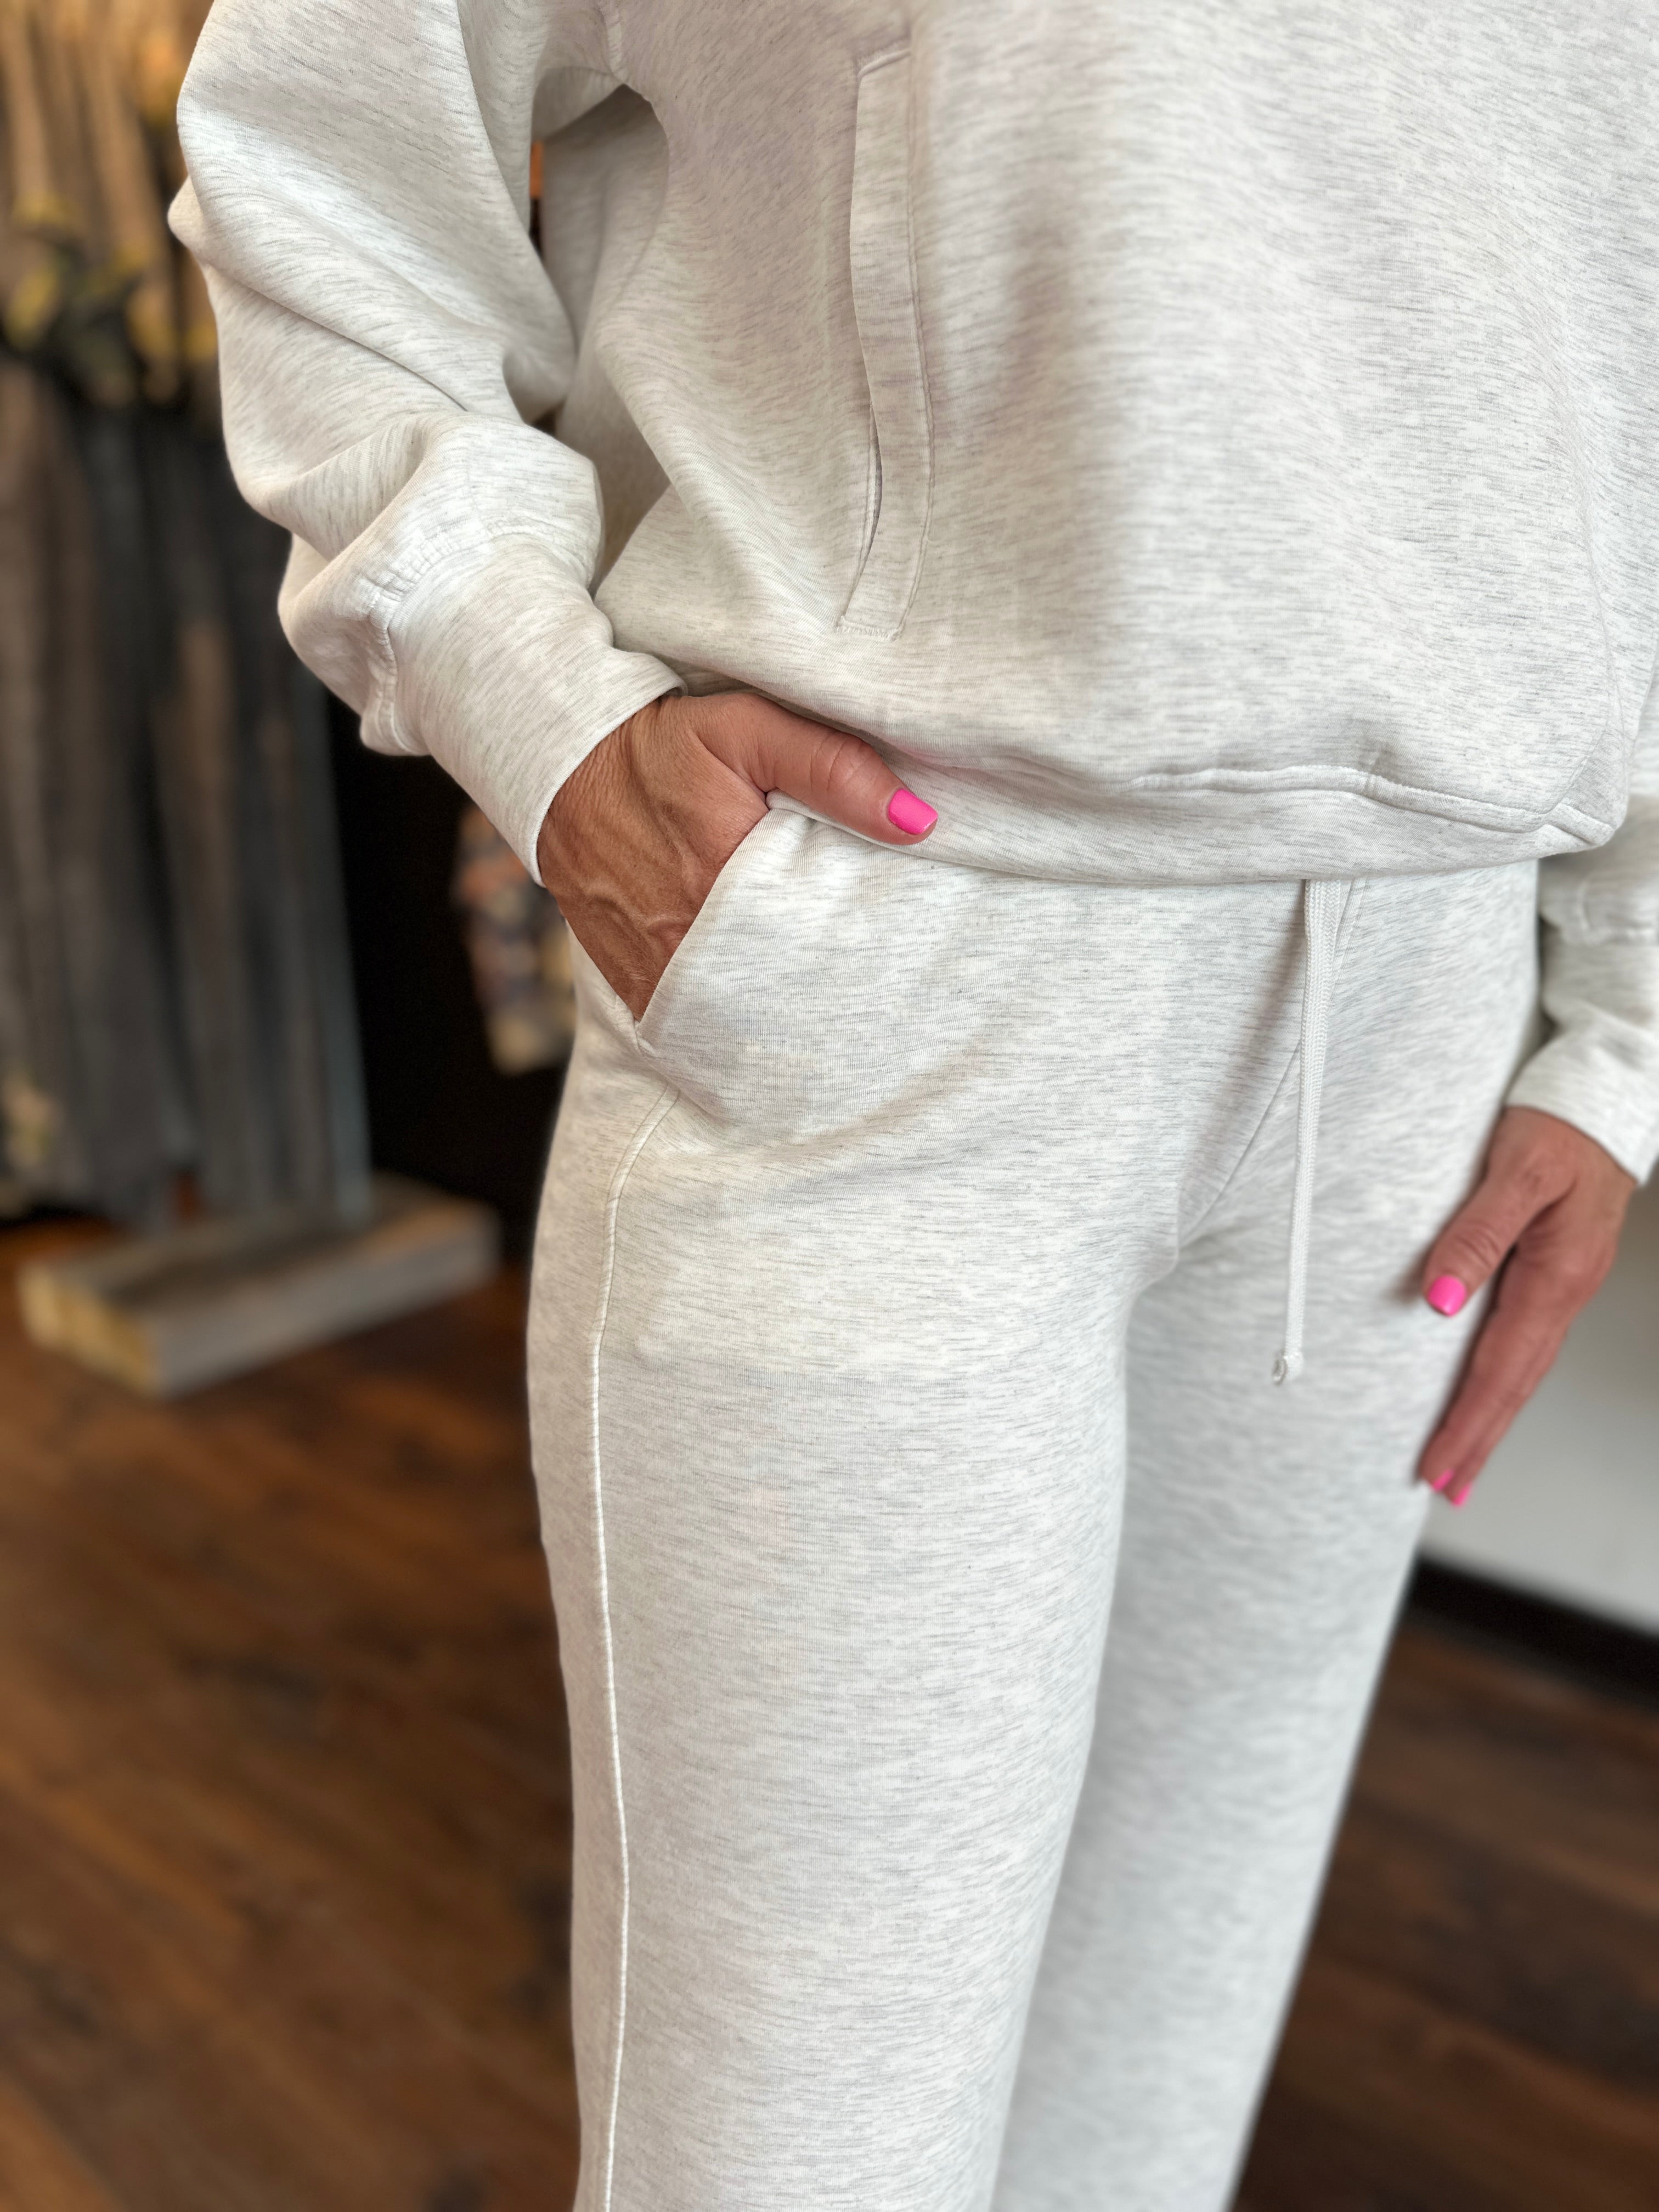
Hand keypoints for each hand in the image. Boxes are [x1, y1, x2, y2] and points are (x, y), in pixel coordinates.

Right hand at [535, 693, 935, 1018]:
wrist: (559, 768)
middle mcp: (687, 947)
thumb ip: (831, 769)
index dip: (863, 948)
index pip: (823, 944)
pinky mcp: (637, 989)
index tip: (897, 945)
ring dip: (784, 1005)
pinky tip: (764, 994)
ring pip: (744, 1016)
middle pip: (788, 992)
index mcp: (726, 885)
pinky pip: (698, 1019)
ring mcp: (657, 977)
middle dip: (830, 987)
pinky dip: (734, 1013)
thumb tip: (918, 820)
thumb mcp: (746, 730)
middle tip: (870, 977)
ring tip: (821, 986)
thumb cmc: (659, 746)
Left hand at [1416, 1107, 1634, 1505]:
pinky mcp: (1558, 1269)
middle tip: (1446, 1489)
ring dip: (1492, 1415)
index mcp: (1557, 1276)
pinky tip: (1487, 1391)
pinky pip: (1527, 1339)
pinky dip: (1504, 1376)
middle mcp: (1565, 1289)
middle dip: (1480, 1439)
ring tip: (1462, 1461)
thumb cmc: (1560, 1124)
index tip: (1437, 1468)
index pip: (1501, 1369)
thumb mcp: (1516, 1170)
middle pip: (1517, 1383)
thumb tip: (1439, 1298)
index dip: (1467, 1423)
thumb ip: (1476, 1232)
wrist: (1607, 1093)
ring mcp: (1565, 1283)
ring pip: (1524, 1366)